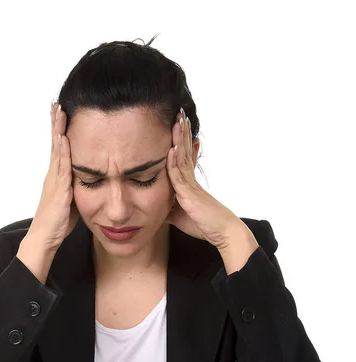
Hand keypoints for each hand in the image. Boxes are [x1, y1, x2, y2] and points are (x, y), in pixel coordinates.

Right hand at [27, 102, 78, 251]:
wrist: (44, 238)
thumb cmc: (57, 223)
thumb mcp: (72, 201)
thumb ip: (78, 188)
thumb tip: (90, 182)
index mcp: (56, 177)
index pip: (59, 149)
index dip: (59, 131)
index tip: (61, 113)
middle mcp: (53, 175)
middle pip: (55, 144)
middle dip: (56, 123)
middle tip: (56, 103)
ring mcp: (54, 180)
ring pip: (57, 150)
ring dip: (58, 130)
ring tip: (58, 111)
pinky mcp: (59, 189)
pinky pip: (61, 166)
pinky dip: (62, 150)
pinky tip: (63, 137)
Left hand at [164, 109, 247, 251]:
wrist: (221, 232)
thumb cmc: (203, 224)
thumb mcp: (178, 216)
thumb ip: (168, 209)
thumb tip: (156, 210)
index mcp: (188, 183)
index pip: (182, 157)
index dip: (179, 141)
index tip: (176, 126)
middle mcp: (190, 179)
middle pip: (184, 150)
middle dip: (180, 132)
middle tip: (178, 113)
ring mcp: (190, 184)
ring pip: (182, 157)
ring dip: (179, 138)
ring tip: (178, 120)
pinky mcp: (190, 193)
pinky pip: (180, 174)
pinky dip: (175, 160)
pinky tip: (172, 147)